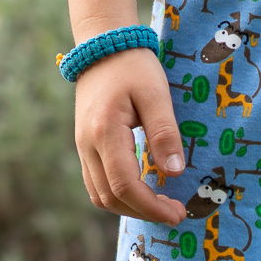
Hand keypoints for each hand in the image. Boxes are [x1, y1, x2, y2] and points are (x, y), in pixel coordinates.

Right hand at [73, 47, 187, 223]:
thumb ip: (165, 133)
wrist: (103, 46)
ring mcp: (82, 147)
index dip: (152, 207)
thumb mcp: (156, 95)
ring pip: (101, 195)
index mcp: (105, 132)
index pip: (125, 185)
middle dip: (144, 212)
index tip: (177, 214)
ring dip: (130, 208)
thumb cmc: (133, 67)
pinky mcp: (85, 147)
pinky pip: (97, 184)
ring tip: (161, 205)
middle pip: (111, 197)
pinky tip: (144, 192)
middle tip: (175, 212)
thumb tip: (175, 173)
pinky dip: (120, 196)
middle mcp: (87, 144)